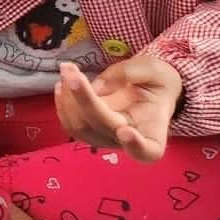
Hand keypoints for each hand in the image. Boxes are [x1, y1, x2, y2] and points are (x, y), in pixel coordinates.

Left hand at [54, 56, 182, 162]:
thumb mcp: (154, 69)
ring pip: (80, 127)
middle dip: (84, 99)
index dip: (136, 146)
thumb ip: (130, 73)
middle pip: (102, 127)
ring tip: (67, 69)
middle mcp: (128, 140)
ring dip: (68, 99)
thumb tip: (98, 87)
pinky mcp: (89, 131)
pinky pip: (71, 124)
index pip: (148, 151)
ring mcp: (105, 138)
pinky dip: (63, 104)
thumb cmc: (157, 81)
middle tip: (72, 72)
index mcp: (154, 130)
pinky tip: (62, 84)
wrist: (149, 86)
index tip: (125, 132)